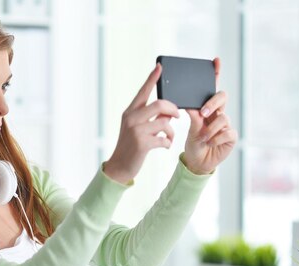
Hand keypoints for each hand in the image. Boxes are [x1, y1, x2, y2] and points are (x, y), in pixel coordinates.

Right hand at [103, 64, 179, 183]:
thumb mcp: (138, 128)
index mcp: (130, 112)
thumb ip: (151, 118)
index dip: (152, 79)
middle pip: (159, 104)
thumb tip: (169, 112)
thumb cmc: (132, 146)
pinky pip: (164, 138)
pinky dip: (168, 143)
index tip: (160, 66)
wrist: (120, 166)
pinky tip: (165, 146)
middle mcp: (131, 118)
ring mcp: (136, 130)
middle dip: (173, 109)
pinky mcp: (142, 143)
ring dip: (171, 131)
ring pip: (164, 122)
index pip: (143, 91)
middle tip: (177, 116)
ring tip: (169, 137)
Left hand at [183, 57, 236, 174]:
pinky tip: (209, 143)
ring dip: (210, 129)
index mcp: (208, 107)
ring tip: (203, 137)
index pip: (213, 88)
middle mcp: (219, 113)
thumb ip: (194, 115)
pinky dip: (215, 139)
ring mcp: (226, 124)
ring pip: (223, 118)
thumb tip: (190, 103)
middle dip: (213, 103)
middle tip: (203, 114)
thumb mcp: (191, 128)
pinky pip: (227, 133)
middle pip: (222, 97)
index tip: (216, 60)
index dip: (216, 74)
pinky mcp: (231, 137)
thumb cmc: (194, 142)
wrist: (198, 162)